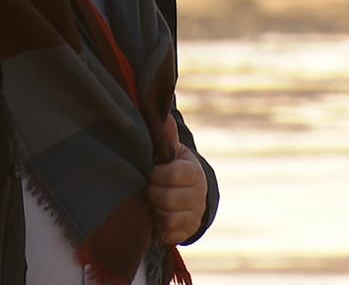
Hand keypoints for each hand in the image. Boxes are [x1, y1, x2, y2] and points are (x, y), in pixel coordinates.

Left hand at [146, 117, 207, 244]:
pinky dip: (159, 226)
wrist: (190, 193)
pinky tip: (158, 215)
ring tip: (154, 201)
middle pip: (167, 199)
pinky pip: (168, 234)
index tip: (152, 172)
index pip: (173, 175)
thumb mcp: (173, 151)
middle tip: (150, 188)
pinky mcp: (188, 232)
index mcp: (193, 171)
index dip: (157, 175)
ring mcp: (195, 215)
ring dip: (156, 210)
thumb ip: (166, 136)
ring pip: (167, 218)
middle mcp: (198, 195)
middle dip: (153, 193)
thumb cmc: (174, 167)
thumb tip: (162, 114)